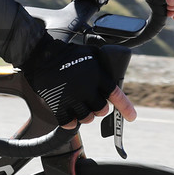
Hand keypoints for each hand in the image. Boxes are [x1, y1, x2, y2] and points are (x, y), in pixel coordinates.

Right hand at [20, 37, 137, 127]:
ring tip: (81, 107)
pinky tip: (69, 116)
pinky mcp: (58, 104)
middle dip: (100, 108)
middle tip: (93, 103)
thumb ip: (103, 65)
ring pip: (87, 118)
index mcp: (97, 76)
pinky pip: (68, 122)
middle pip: (101, 110)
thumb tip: (112, 71)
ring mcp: (72, 98)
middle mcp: (87, 89)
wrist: (42, 54)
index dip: (126, 108)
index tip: (131, 116)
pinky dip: (70, 122)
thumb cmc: (66, 52)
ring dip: (86, 115)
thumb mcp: (91, 52)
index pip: (116, 95)